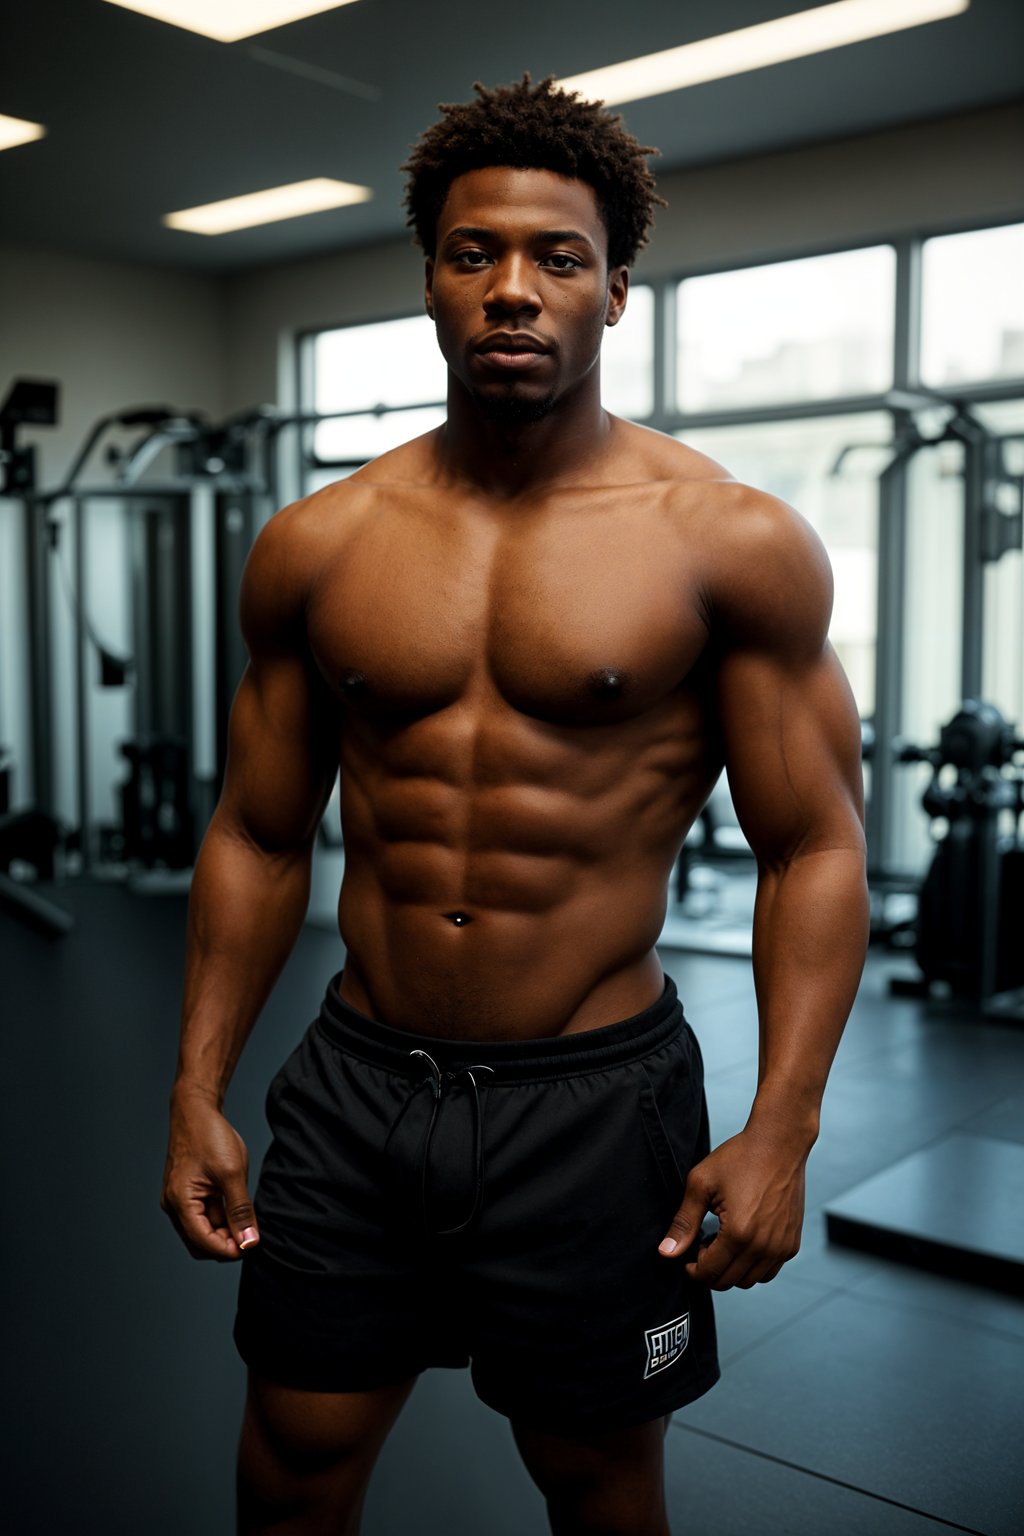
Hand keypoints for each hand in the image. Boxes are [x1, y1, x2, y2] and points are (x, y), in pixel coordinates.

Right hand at [161, 1087, 259, 1260]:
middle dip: (226, 1244)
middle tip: (252, 1235)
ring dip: (225, 1231)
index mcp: (180, 1203)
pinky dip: (222, 1218)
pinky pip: (204, 1216)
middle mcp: (174, 1206)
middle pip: (201, 1243)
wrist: (196, 1109)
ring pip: (204, 1231)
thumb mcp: (232, 1173)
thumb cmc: (210, 1136)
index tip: (253, 1245)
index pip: (204, 1243)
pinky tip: (239, 1209)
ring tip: (248, 1219)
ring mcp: (180, 1200)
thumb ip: (240, 1210)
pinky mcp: (188, 1193)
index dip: (229, 1250)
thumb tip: (249, 1241)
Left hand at [657, 1125, 807, 1288]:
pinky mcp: (792, 1244)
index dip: (692, 1268)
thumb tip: (667, 1252)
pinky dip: (752, 1265)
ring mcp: (781, 1247)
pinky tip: (742, 1240)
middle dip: (710, 1269)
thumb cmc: (741, 1157)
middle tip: (703, 1245)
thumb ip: (683, 1222)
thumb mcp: (701, 1184)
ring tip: (722, 1241)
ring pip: (749, 1281)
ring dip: (731, 1269)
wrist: (780, 1143)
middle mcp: (763, 1247)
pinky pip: (768, 1271)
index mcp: (739, 1234)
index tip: (687, 1255)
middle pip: (728, 1281)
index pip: (709, 1273)